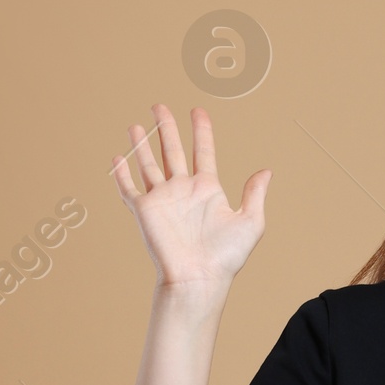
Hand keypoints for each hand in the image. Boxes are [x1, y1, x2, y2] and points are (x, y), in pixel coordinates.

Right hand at [112, 103, 269, 293]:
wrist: (198, 278)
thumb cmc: (225, 257)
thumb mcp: (250, 222)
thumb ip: (255, 195)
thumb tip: (266, 171)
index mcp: (207, 189)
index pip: (203, 151)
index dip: (201, 130)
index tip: (197, 111)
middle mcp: (183, 190)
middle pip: (172, 151)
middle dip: (166, 128)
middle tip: (159, 106)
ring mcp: (162, 200)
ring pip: (148, 165)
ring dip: (142, 145)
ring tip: (137, 126)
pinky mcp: (144, 211)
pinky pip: (128, 188)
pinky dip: (121, 173)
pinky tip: (117, 157)